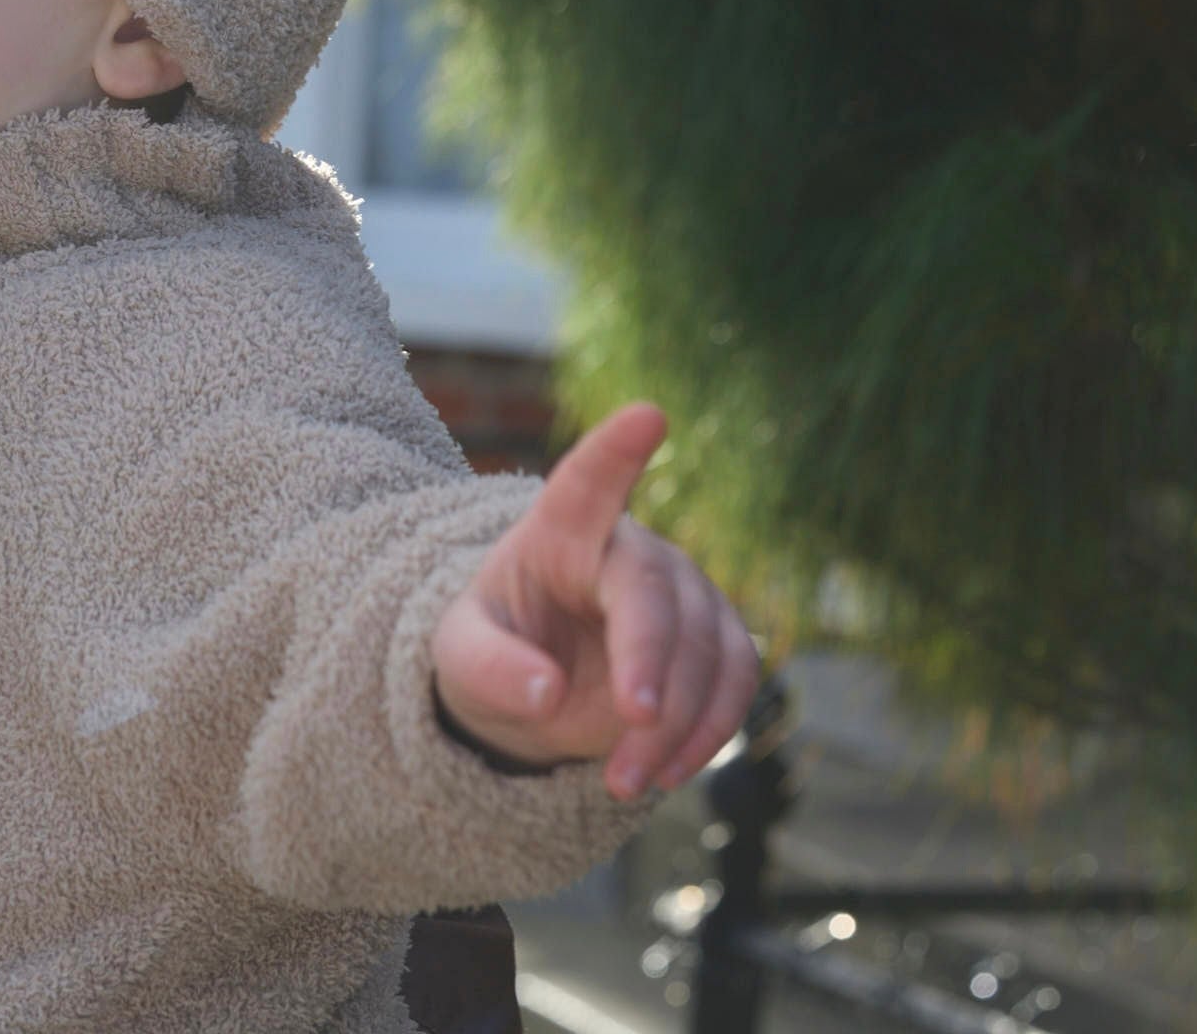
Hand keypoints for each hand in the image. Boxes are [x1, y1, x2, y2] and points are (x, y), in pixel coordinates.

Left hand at [429, 403, 761, 798]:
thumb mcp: (459, 662)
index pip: (588, 482)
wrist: (534, 684)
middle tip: (633, 723)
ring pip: (707, 646)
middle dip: (652, 659)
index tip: (649, 415)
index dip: (617, 451)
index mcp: (558, 530)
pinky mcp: (718, 637)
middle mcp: (628, 549)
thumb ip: (490, 670)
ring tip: (624, 780)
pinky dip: (710, 732)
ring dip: (679, 720)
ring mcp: (682, 590)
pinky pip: (737, 680)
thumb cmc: (492, 651)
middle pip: (656, 591)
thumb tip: (546, 691)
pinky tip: (667, 772)